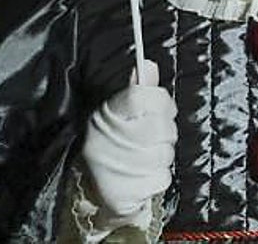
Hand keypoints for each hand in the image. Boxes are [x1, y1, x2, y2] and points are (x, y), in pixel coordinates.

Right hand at [81, 60, 177, 222]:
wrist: (92, 191)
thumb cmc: (114, 143)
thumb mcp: (120, 112)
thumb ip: (139, 89)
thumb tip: (149, 65)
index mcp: (105, 116)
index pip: (141, 96)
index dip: (160, 101)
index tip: (161, 107)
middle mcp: (107, 141)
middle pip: (161, 127)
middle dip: (165, 132)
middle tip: (152, 136)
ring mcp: (117, 168)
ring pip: (166, 154)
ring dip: (162, 155)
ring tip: (145, 156)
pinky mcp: (127, 193)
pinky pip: (163, 178)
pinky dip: (158, 177)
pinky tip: (144, 175)